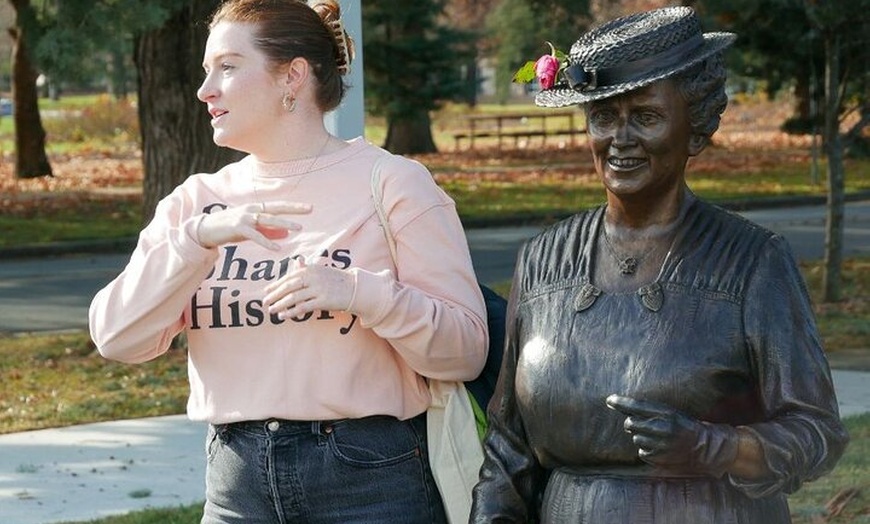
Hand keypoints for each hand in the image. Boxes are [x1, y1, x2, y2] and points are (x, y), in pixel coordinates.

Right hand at [196, 202, 311, 249]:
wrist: (207, 230)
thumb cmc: (230, 228)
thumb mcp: (252, 228)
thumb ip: (269, 230)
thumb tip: (287, 233)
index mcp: (256, 208)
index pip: (278, 206)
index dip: (293, 207)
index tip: (309, 207)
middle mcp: (251, 209)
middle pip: (276, 208)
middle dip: (294, 209)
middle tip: (310, 209)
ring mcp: (244, 217)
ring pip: (268, 220)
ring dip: (284, 224)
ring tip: (299, 228)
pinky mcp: (238, 228)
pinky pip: (255, 235)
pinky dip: (267, 241)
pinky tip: (278, 248)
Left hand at [263, 258, 355, 318]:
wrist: (355, 289)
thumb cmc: (336, 280)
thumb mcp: (321, 270)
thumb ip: (307, 267)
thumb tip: (297, 261)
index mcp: (311, 269)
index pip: (290, 276)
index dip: (277, 284)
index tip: (267, 291)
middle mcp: (313, 277)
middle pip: (289, 286)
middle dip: (275, 295)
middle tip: (265, 302)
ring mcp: (318, 289)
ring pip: (294, 297)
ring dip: (280, 304)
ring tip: (272, 310)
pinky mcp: (323, 301)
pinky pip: (303, 307)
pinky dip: (291, 312)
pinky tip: (283, 316)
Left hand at [606, 394, 738, 477]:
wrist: (704, 448)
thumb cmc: (685, 426)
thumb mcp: (671, 413)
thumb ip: (650, 410)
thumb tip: (623, 406)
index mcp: (666, 413)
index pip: (637, 406)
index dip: (621, 403)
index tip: (609, 400)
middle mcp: (661, 428)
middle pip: (630, 423)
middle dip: (631, 423)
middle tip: (641, 424)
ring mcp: (659, 444)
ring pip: (636, 438)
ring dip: (641, 437)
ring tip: (657, 437)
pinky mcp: (658, 457)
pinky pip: (641, 451)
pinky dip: (647, 449)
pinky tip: (659, 447)